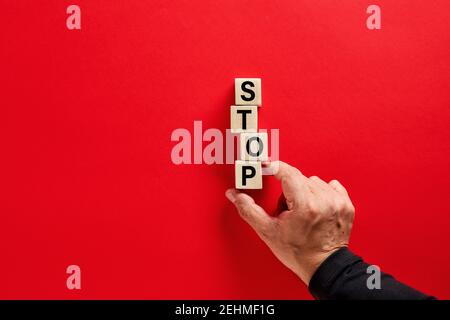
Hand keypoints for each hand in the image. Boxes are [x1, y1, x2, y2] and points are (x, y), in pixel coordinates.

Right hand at [225, 161, 354, 285]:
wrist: (323, 267)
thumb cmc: (297, 252)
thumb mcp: (268, 232)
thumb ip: (249, 210)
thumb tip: (234, 195)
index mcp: (305, 205)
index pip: (287, 173)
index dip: (274, 167)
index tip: (266, 165)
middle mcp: (323, 200)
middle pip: (299, 178)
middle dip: (289, 190)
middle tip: (287, 210)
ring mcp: (337, 202)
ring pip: (314, 181)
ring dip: (305, 191)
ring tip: (303, 212)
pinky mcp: (346, 205)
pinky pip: (331, 186)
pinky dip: (322, 193)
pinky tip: (317, 208)